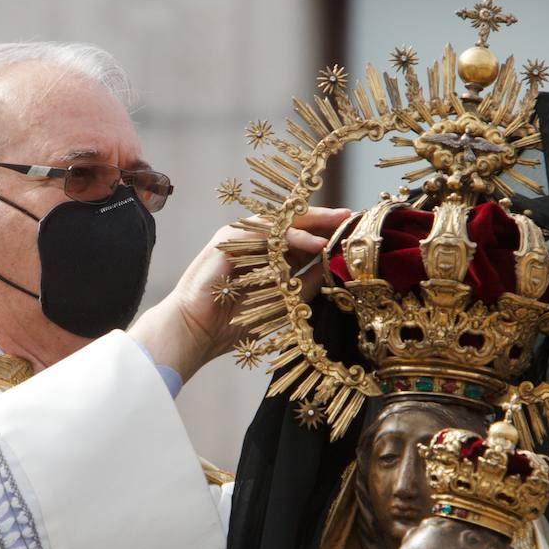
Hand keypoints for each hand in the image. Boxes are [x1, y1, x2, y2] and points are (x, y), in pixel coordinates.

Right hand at [128, 206, 349, 383]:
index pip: (300, 238)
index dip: (325, 233)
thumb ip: (304, 284)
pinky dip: (292, 237)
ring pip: (282, 223)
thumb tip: (333, 268)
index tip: (352, 232)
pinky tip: (314, 244)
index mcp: (266, 257)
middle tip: (351, 217)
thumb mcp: (281, 303)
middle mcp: (254, 244)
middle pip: (293, 224)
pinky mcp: (229, 240)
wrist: (195, 332)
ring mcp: (240, 239)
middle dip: (324, 220)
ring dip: (313, 224)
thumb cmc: (232, 324)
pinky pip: (266, 233)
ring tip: (339, 227)